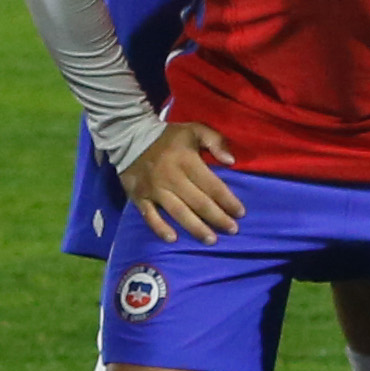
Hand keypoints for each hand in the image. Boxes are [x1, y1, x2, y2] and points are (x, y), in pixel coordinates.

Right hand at [122, 120, 242, 244]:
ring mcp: (154, 189)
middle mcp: (171, 177)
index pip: (212, 185)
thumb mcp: (195, 130)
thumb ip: (216, 141)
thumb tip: (231, 161)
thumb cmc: (168, 137)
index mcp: (186, 160)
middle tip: (232, 230)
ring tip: (211, 240)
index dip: (228, 200)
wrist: (129, 137)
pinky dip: (160, 228)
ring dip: (196, 228)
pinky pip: (150, 216)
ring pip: (178, 212)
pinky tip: (173, 239)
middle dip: (217, 218)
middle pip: (198, 202)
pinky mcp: (139, 197)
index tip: (240, 213)